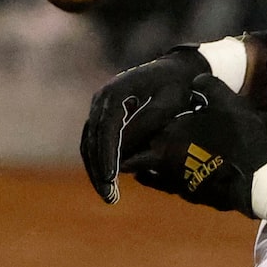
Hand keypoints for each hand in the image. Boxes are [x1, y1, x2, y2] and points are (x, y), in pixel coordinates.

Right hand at [81, 45, 209, 202]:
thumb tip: (124, 156)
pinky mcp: (103, 117)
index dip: (108, 155)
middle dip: (99, 171)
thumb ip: (146, 126)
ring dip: (96, 171)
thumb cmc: (177, 86)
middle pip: (92, 140)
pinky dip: (100, 163)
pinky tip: (111, 182)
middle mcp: (101, 99)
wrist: (175, 69)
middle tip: (110, 197)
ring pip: (89, 144)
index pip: (106, 129)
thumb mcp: (168, 104)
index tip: (112, 178)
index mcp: (115, 92)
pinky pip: (96, 143)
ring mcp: (99, 108)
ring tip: (110, 196)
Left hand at [123, 75, 266, 212]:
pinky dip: (156, 177)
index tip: (117, 122)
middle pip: (129, 159)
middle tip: (122, 141)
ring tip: (135, 154)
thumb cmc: (239, 140)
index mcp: (167, 135)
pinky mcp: (188, 195)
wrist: (256, 183)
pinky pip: (163, 184)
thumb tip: (195, 79)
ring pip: (144, 173)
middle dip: (124, 151)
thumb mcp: (227, 103)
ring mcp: (174, 181)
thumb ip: (208, 86)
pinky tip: (156, 172)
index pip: (129, 134)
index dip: (120, 130)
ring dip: (139, 164)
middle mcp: (163, 160)